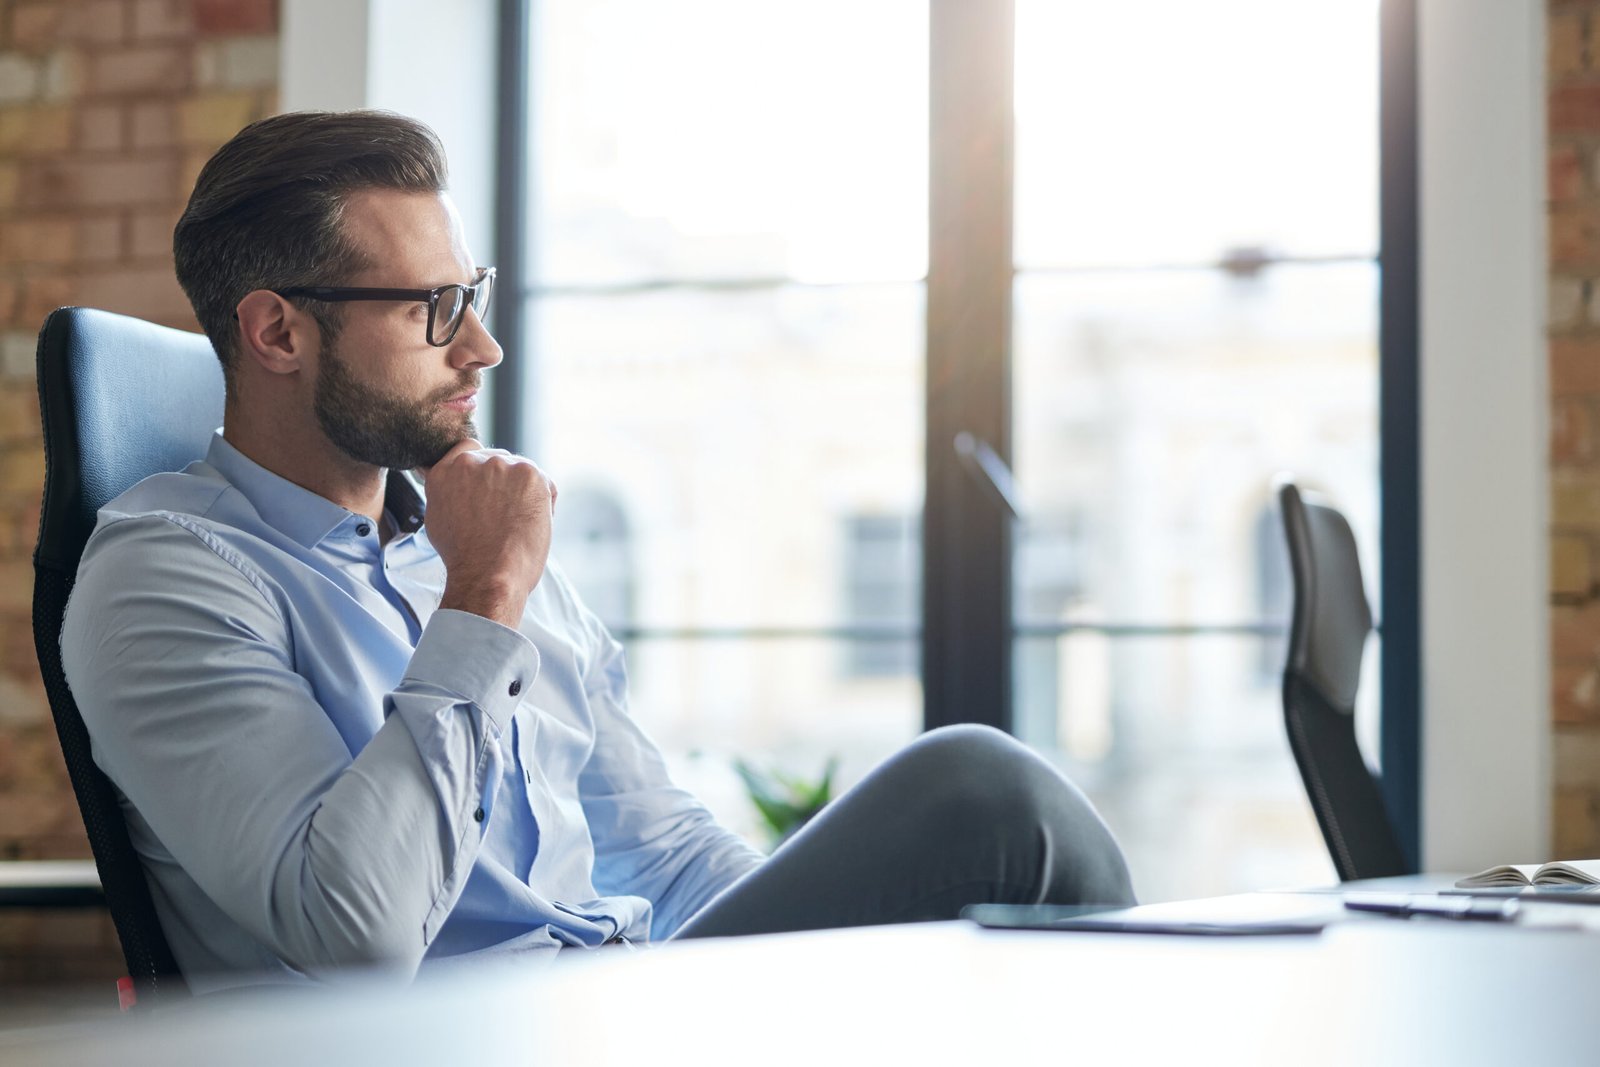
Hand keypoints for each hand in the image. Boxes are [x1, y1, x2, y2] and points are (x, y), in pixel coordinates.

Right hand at [421, 438, 556, 627]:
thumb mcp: (438, 517)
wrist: (487, 574)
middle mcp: (471, 462)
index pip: (467, 449)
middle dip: (504, 484)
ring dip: (524, 493)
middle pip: (498, 461)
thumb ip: (446, 490)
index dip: (481, 469)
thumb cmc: (464, 557)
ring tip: (514, 525)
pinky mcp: (530, 474)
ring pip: (522, 472)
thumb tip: (451, 479)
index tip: (487, 488)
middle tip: (503, 517)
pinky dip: (544, 503)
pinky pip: (545, 484)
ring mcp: (501, 465)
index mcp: (446, 471)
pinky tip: (530, 525)